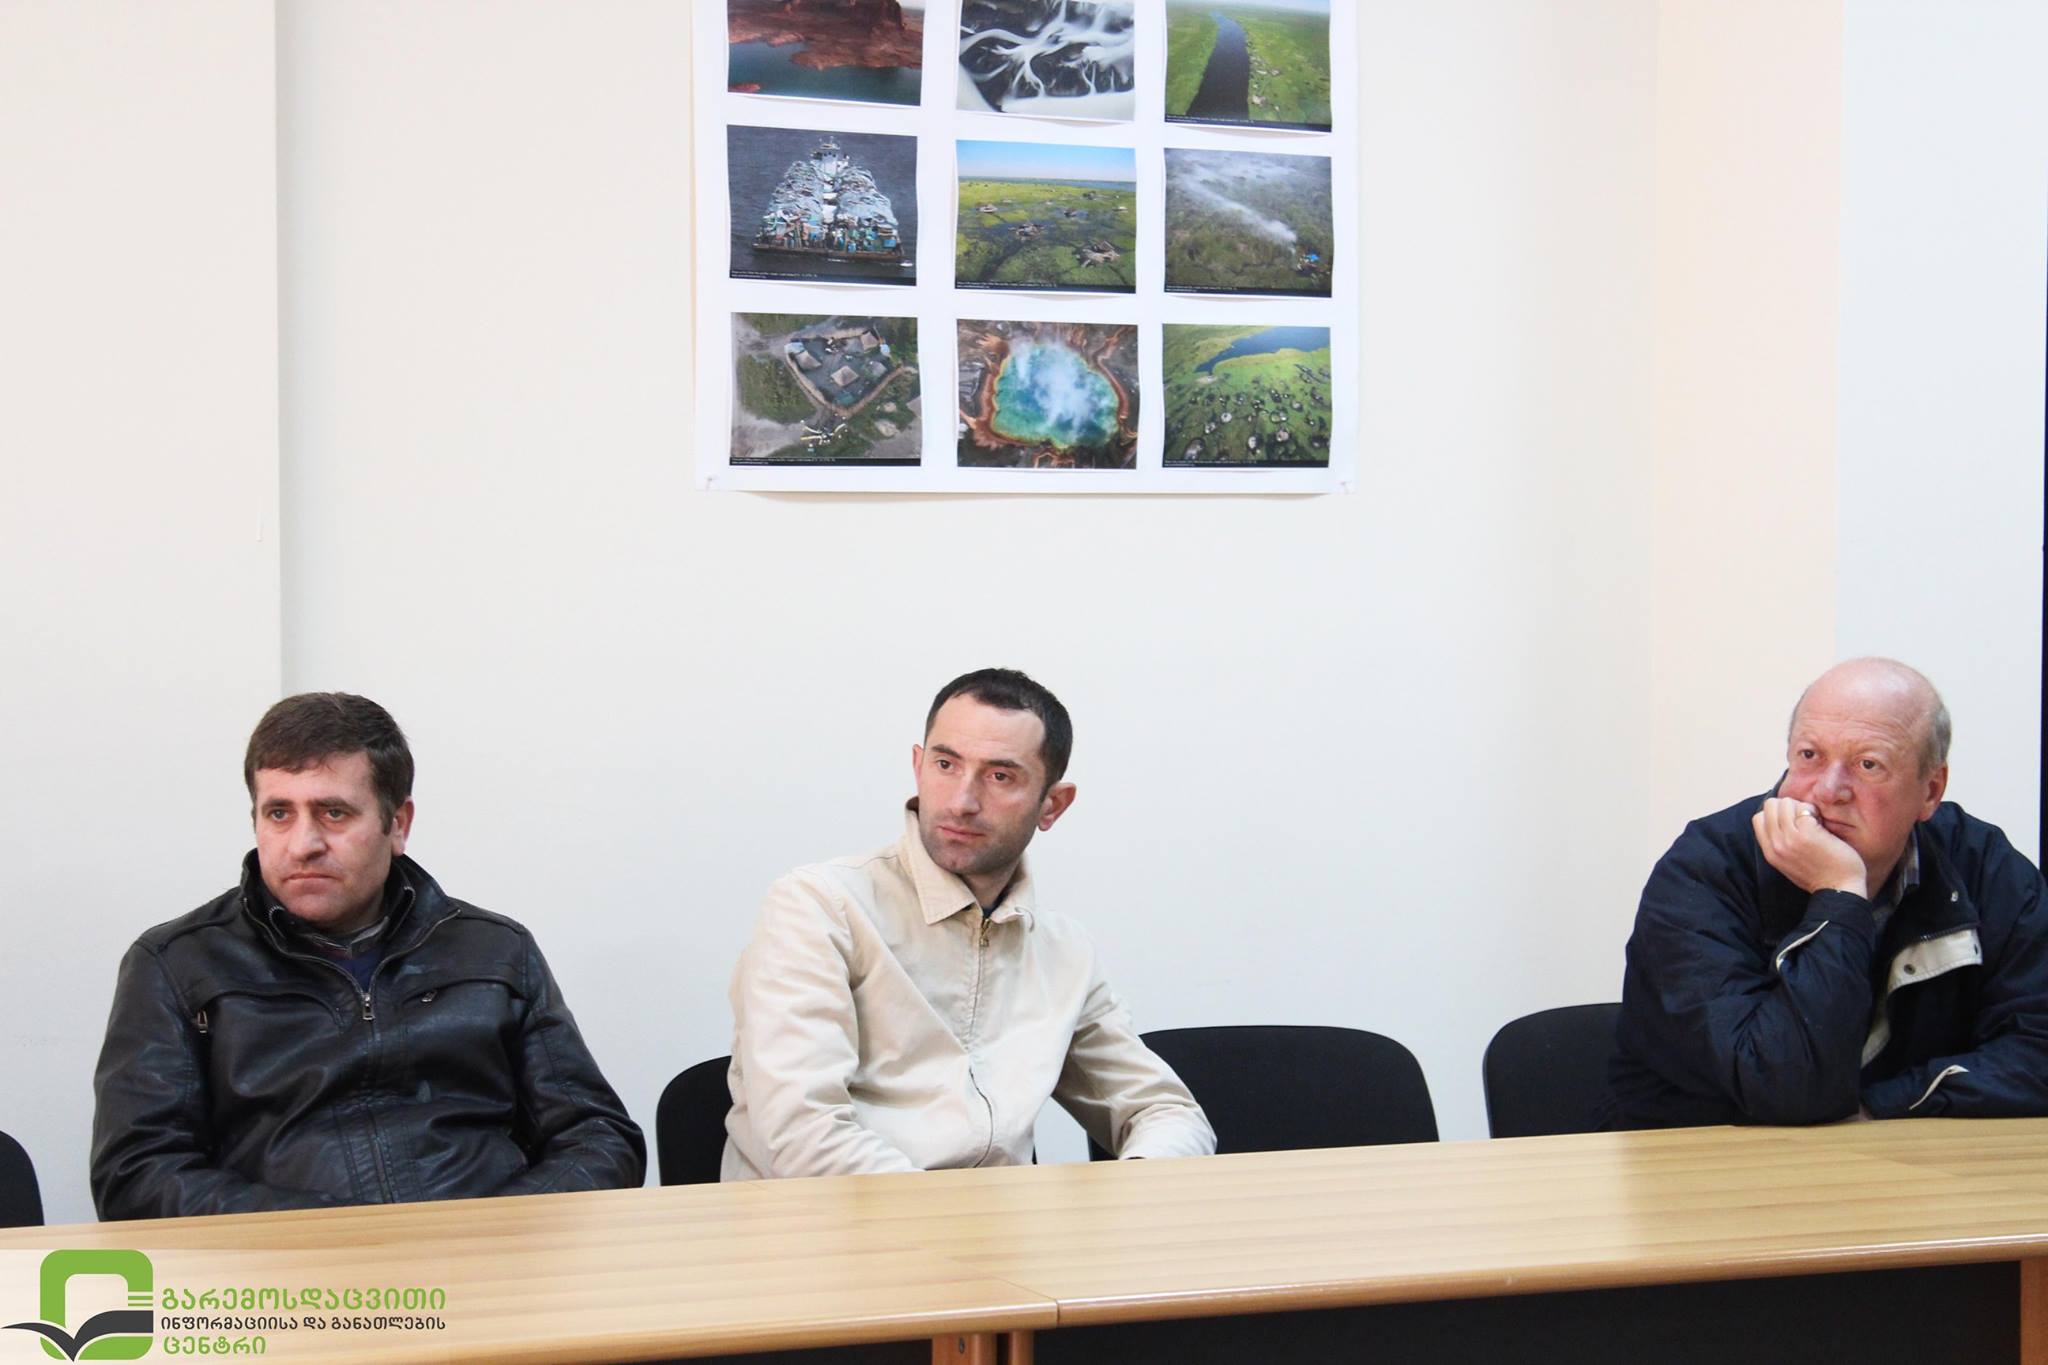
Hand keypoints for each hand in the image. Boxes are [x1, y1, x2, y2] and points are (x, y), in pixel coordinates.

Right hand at [1752, 796, 1868, 898]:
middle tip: (1805, 820)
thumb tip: (1781, 820)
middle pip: (1771, 805)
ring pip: (1786, 803)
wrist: (1839, 891)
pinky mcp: (1807, 833)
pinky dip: (1814, 811)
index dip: (1776, 814)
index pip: (1759, 818)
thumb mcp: (1789, 864)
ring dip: (1803, 808)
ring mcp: (1790, 838)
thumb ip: (1780, 845)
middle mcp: (1776, 844)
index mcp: (1770, 852)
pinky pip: (1804, 808)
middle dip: (1789, 807)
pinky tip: (1822, 825)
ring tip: (1815, 822)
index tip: (1792, 823)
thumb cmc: (1821, 877)